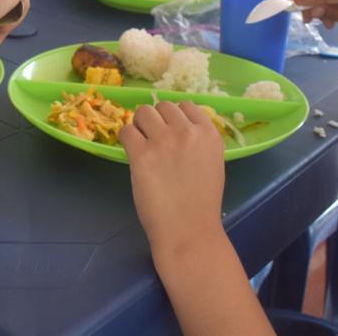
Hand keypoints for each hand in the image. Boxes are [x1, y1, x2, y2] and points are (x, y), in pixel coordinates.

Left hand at [120, 102, 224, 249]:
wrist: (188, 232)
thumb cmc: (200, 204)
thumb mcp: (212, 163)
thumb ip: (198, 142)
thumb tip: (175, 126)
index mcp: (209, 134)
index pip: (187, 105)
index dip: (174, 117)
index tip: (169, 131)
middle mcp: (187, 132)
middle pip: (163, 106)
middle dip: (156, 120)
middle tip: (153, 140)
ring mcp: (164, 141)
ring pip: (143, 112)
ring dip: (139, 125)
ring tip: (142, 145)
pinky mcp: (141, 154)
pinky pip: (126, 131)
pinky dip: (126, 139)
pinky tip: (132, 154)